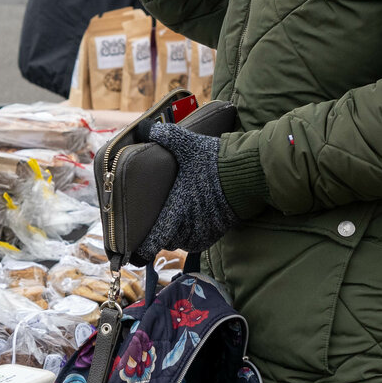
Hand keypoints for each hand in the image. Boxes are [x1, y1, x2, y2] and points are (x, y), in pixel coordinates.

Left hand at [137, 121, 238, 257]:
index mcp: (177, 209)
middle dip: (161, 235)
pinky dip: (194, 235)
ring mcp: (206, 230)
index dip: (141, 250)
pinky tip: (192, 224)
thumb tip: (147, 127)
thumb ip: (166, 136)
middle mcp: (190, 225)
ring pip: (184, 243)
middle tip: (157, 224)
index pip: (155, 238)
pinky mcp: (219, 230)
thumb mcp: (188, 145)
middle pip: (168, 241)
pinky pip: (201, 241)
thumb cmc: (215, 162)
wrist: (249, 174)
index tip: (132, 255)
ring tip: (174, 223)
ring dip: (178, 236)